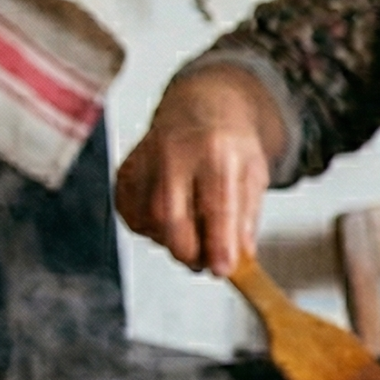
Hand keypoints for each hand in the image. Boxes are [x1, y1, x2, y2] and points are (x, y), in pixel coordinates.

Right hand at [114, 65, 284, 274]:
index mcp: (216, 151)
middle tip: (203, 264)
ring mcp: (144, 160)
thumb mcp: (253, 175)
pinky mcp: (125, 171)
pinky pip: (131, 215)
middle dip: (187, 251)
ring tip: (192, 237)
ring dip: (171, 242)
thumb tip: (240, 257)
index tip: (223, 270)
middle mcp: (175, 152)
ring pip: (148, 219)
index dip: (218, 242)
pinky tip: (169, 223)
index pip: (215, 204)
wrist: (200, 109)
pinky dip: (150, 230)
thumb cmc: (229, 147)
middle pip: (169, 215)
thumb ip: (247, 217)